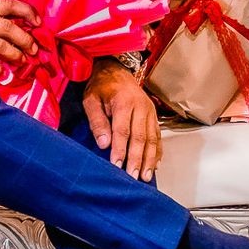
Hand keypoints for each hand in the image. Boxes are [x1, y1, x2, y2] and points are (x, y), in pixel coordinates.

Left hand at [83, 58, 160, 180]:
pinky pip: (158, 136)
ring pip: (152, 139)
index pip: (123, 130)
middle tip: (134, 177)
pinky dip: (157, 152)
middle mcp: (141, 107)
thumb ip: (97, 121)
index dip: (120, 150)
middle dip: (137, 159)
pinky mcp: (154, 116)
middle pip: (140, 137)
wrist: (116, 70)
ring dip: (150, 160)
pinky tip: (155, 165)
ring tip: (146, 177)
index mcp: (124, 102)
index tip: (117, 166)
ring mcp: (150, 112)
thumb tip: (104, 144)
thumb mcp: (91, 100)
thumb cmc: (101, 86)